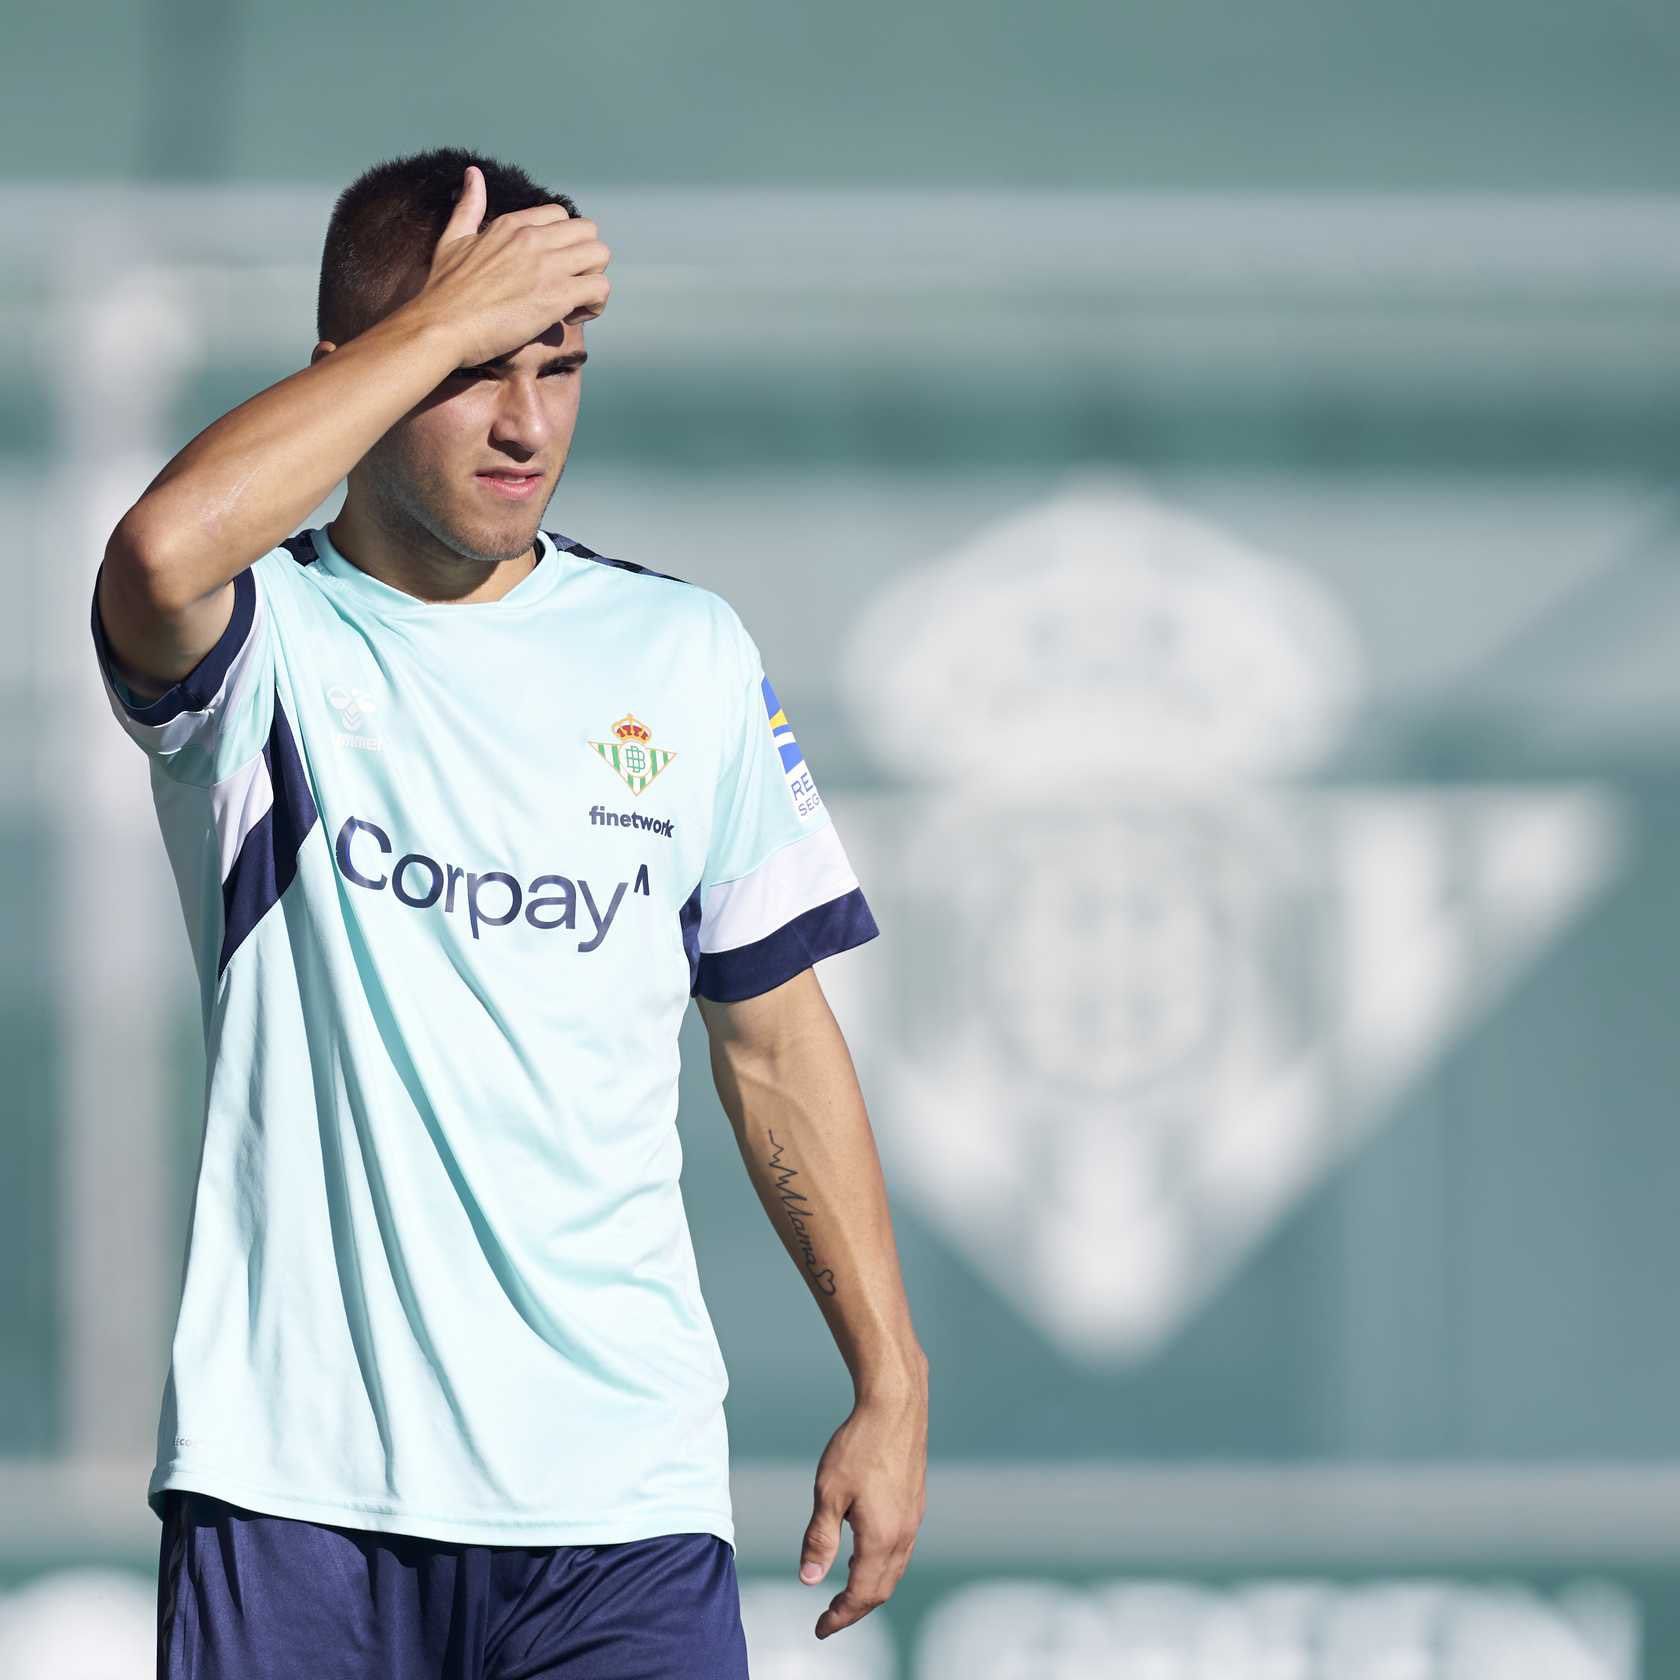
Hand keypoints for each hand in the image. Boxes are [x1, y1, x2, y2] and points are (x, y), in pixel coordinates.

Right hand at [411, 164, 611, 367]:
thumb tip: (472, 173)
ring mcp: (547, 265)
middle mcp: (534, 239)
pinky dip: (595, 304)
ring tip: (574, 301)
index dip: (562, 242)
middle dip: (585, 258)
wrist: (441, 325)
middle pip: (588, 231)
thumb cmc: (444, 290)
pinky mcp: (557, 295)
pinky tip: (572, 317)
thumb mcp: (453, 238)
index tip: (550, 269)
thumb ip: (468, 206)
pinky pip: (600, 288)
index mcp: (512, 225)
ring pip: (600, 255)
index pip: (560, 215)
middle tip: (569, 284)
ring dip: (594, 279)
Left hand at [799, 1386, 927, 1639]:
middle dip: (856, 1608)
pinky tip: (863, 1553)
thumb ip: (820, 1539)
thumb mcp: (828, 1492)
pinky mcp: (915, 1502)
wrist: (895, 1405)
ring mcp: (913, 1518)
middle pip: (882, 1588)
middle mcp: (904, 1533)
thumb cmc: (859, 1445)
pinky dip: (880, 1565)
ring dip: (870, 1587)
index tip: (820, 1628)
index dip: (841, 1616)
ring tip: (843, 1591)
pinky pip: (900, 1549)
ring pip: (894, 1569)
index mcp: (881, 1537)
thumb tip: (809, 1580)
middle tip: (830, 1617)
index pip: (862, 1594)